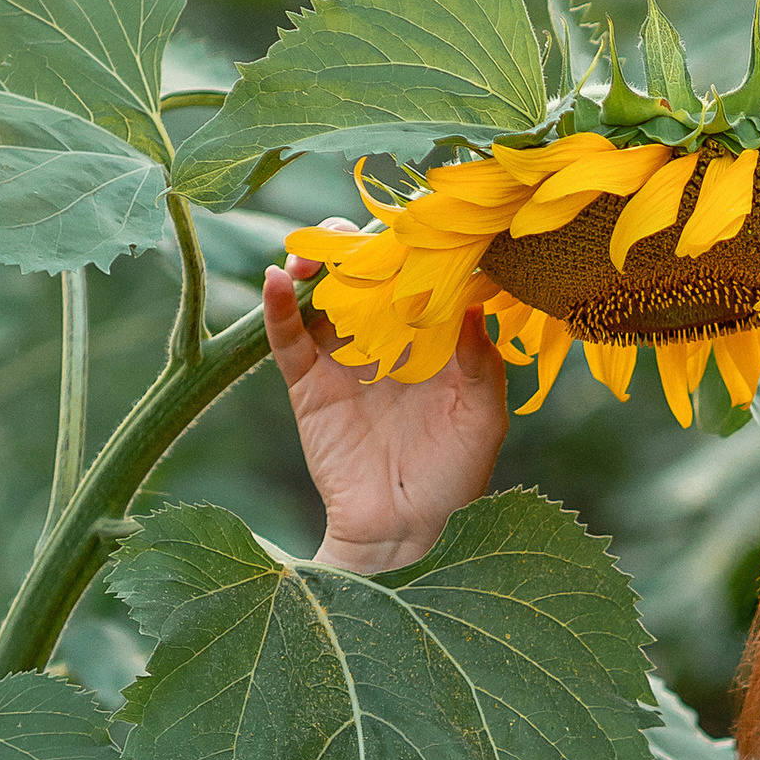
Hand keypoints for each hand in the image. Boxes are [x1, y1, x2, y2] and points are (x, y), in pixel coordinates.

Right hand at [264, 251, 510, 573]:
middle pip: (366, 272)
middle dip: (361, 244)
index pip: (420, 275)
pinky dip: (277, 306)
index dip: (416, 247)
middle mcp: (386, 338)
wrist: (405, 531)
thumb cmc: (455, 477)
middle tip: (364, 239)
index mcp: (432, 338)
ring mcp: (343, 358)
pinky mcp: (307, 383)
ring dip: (317, 262)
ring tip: (316, 258)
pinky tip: (279, 282)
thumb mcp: (482, 415)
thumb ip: (481, 358)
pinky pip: (285, 337)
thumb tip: (473, 296)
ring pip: (323, 291)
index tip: (418, 227)